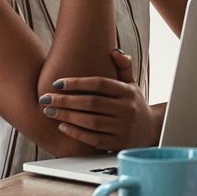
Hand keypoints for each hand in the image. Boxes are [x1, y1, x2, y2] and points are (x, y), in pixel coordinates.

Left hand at [39, 53, 159, 151]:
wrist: (151, 130)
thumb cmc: (134, 104)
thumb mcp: (132, 84)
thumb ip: (123, 67)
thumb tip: (114, 51)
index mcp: (128, 92)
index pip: (100, 84)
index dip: (77, 83)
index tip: (57, 83)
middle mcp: (127, 109)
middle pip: (92, 103)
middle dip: (65, 100)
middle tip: (45, 98)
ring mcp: (124, 127)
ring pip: (91, 121)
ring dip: (67, 116)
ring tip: (49, 111)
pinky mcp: (118, 144)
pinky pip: (93, 139)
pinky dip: (76, 133)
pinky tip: (62, 126)